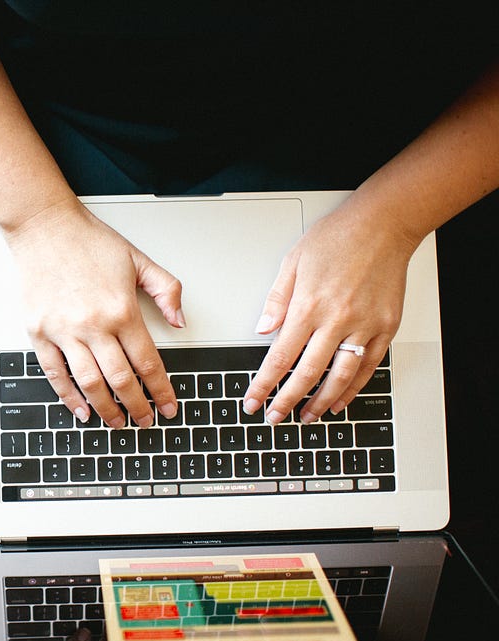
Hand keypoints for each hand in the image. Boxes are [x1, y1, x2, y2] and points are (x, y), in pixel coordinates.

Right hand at [5, 199, 184, 428]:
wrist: (44, 227)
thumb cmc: (88, 241)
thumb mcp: (138, 260)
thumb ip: (166, 290)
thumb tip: (180, 321)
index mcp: (122, 310)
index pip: (148, 363)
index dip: (160, 391)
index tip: (167, 407)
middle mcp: (94, 325)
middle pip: (121, 380)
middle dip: (137, 407)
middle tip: (144, 421)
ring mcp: (64, 331)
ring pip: (90, 383)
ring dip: (106, 409)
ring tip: (116, 421)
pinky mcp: (40, 332)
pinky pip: (55, 373)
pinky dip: (69, 396)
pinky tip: (81, 409)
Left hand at [243, 205, 418, 423]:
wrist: (383, 224)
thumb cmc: (337, 237)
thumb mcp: (293, 262)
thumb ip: (277, 300)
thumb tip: (262, 329)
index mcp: (308, 306)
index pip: (279, 357)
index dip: (264, 384)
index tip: (253, 401)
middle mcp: (337, 320)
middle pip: (308, 373)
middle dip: (287, 400)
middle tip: (274, 416)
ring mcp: (365, 325)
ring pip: (341, 376)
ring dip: (322, 402)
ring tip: (307, 416)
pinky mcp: (386, 326)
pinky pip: (369, 366)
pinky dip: (354, 387)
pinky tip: (340, 399)